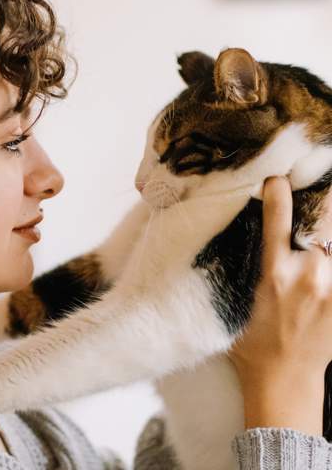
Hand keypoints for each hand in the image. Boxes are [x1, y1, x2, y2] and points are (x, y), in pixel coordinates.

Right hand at [229, 176, 331, 435]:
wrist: (283, 382)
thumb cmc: (251, 342)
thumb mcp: (237, 301)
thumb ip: (245, 269)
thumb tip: (238, 240)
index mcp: (273, 275)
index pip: (277, 224)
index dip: (278, 196)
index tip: (276, 180)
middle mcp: (308, 278)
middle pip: (324, 227)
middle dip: (325, 205)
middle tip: (321, 188)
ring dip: (327, 238)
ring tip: (319, 233)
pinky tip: (326, 259)